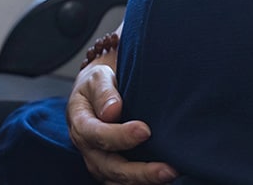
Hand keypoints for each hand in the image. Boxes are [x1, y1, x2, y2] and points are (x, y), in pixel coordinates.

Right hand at [67, 49, 177, 183]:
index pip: (97, 135)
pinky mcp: (114, 171)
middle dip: (140, 172)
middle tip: (168, 169)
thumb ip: (104, 92)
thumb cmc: (99, 84)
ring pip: (119, 181)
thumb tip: (112, 110)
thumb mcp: (98, 78)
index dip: (120, 136)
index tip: (145, 131)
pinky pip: (127, 183)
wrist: (98, 92)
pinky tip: (164, 178)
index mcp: (81, 124)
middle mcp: (89, 149)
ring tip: (171, 174)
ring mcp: (101, 163)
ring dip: (145, 181)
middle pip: (110, 167)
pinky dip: (144, 183)